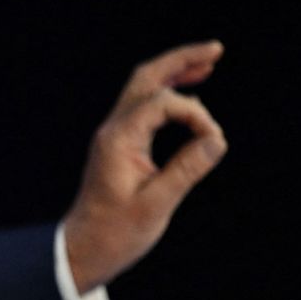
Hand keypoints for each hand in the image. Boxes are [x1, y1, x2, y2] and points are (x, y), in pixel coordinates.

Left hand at [62, 40, 227, 291]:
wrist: (84, 249)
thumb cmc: (115, 233)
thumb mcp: (156, 205)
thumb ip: (186, 170)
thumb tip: (217, 138)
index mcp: (118, 139)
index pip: (162, 103)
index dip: (195, 113)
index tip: (214, 140)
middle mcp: (114, 129)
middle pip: (146, 79)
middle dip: (179, 61)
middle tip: (215, 49)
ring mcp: (115, 135)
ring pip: (143, 90)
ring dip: (174, 74)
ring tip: (208, 64)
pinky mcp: (120, 146)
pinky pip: (144, 109)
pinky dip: (168, 98)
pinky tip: (190, 100)